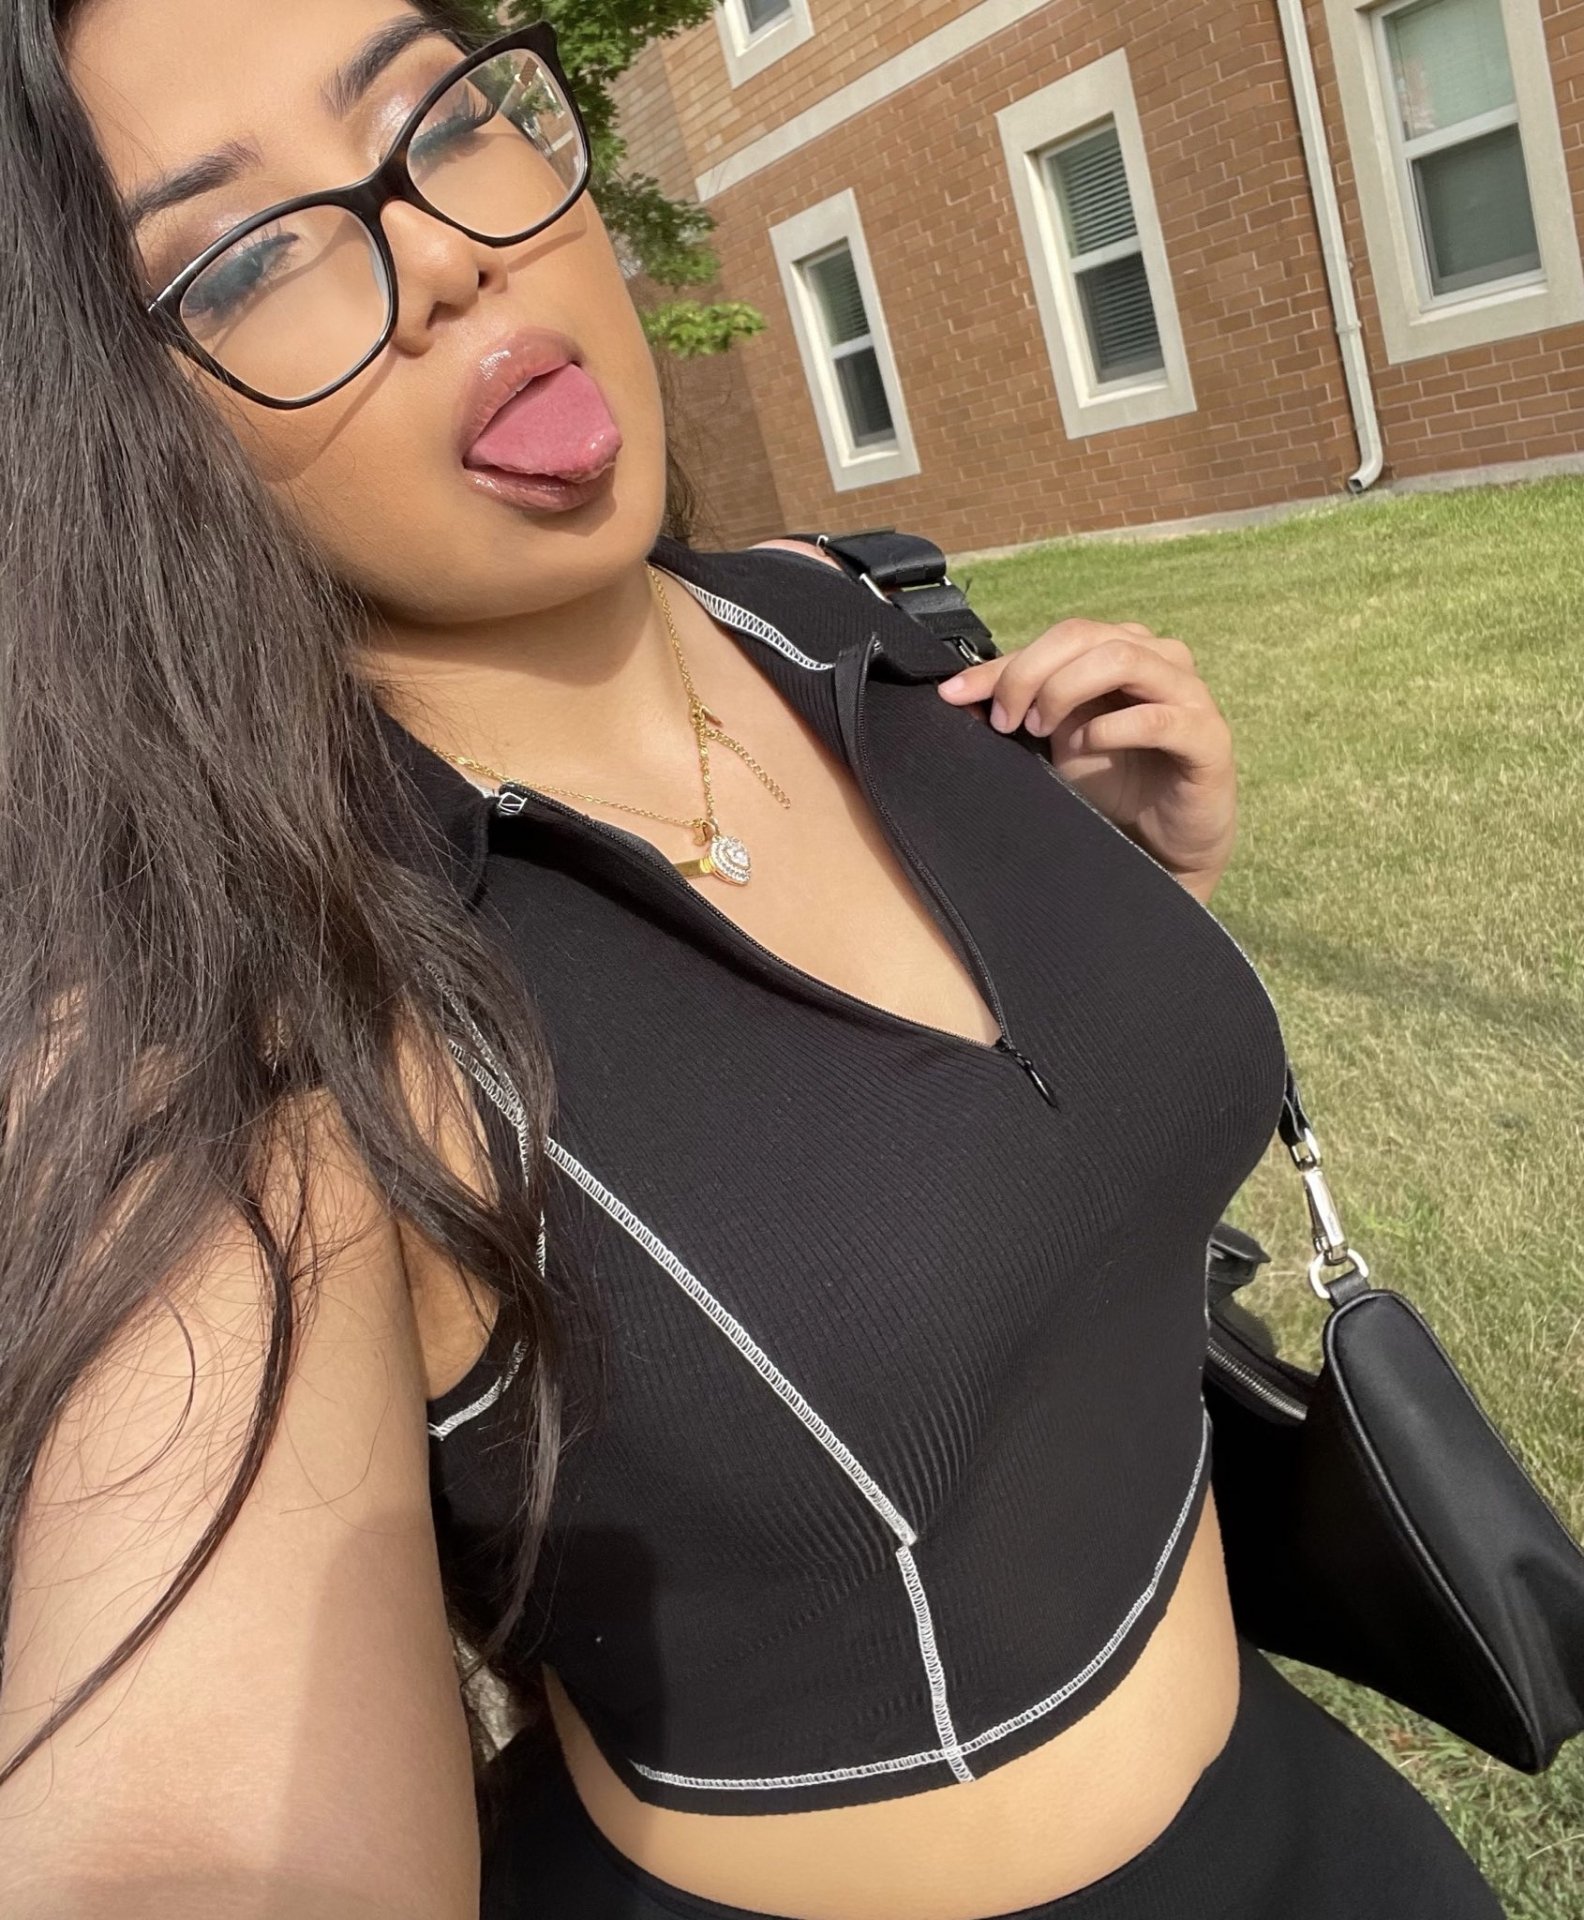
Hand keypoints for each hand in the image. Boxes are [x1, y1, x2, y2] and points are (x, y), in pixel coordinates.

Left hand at [937, 618, 1237, 901]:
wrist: (1165, 841)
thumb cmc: (1114, 781)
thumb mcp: (1055, 740)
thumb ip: (1022, 709)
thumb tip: (960, 695)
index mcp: (1120, 649)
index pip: (1056, 637)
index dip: (1002, 664)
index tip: (955, 695)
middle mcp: (1157, 658)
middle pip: (1084, 635)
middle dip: (1029, 674)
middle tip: (1004, 720)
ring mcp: (1188, 692)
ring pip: (1122, 658)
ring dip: (1066, 690)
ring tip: (1040, 729)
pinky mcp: (1208, 735)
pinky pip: (1158, 716)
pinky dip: (1111, 728)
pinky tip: (1087, 746)